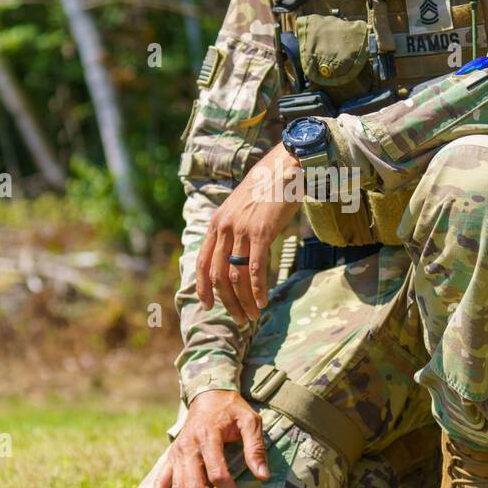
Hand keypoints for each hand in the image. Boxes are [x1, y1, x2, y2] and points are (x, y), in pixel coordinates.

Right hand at [149, 390, 269, 487]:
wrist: (208, 394)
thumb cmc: (232, 408)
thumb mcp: (250, 420)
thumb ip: (256, 447)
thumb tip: (262, 476)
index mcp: (208, 436)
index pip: (217, 473)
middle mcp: (188, 446)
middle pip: (195, 485)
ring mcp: (177, 453)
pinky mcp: (171, 457)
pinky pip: (160, 481)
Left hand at [196, 142, 301, 325]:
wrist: (284, 168)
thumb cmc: (266, 189)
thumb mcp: (240, 208)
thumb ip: (233, 230)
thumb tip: (235, 255)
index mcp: (216, 224)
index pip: (203, 263)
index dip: (203, 288)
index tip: (208, 306)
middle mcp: (225, 228)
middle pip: (219, 276)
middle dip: (227, 302)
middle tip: (239, 319)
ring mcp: (242, 230)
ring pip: (236, 276)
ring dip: (243, 301)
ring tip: (251, 316)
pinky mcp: (262, 232)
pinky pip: (255, 268)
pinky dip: (257, 289)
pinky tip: (263, 302)